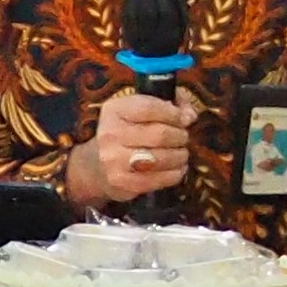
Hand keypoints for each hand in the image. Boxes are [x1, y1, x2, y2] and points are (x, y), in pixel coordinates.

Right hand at [66, 92, 197, 207]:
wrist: (96, 165)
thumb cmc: (127, 132)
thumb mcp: (141, 109)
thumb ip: (171, 104)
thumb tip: (190, 116)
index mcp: (115, 110)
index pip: (151, 108)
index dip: (174, 114)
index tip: (183, 119)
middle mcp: (110, 134)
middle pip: (160, 134)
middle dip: (180, 136)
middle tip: (183, 138)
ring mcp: (113, 160)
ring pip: (161, 158)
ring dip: (180, 156)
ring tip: (181, 153)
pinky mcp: (121, 182)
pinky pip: (157, 179)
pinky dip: (175, 174)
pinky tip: (177, 169)